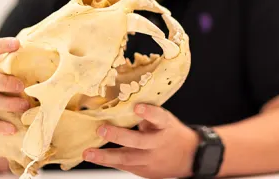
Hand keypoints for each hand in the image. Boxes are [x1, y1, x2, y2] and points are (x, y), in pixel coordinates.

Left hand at [83, 104, 199, 178]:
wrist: (190, 158)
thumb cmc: (172, 134)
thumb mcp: (166, 120)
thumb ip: (147, 116)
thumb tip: (124, 108)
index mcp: (165, 126)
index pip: (158, 117)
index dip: (148, 112)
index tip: (137, 107)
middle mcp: (157, 144)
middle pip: (138, 141)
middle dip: (118, 135)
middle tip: (102, 129)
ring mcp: (151, 160)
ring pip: (127, 158)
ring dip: (105, 156)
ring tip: (88, 153)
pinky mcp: (145, 172)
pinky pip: (125, 166)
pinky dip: (109, 162)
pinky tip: (95, 158)